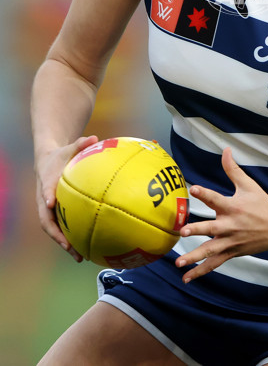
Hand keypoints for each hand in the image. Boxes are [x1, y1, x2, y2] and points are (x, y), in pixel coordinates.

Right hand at [35, 134, 98, 260]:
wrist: (47, 162)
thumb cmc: (62, 155)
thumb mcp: (70, 147)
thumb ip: (81, 143)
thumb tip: (95, 137)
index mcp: (47, 182)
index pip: (46, 189)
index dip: (48, 195)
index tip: (51, 203)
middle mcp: (45, 199)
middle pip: (46, 219)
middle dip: (56, 234)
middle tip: (68, 246)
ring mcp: (49, 209)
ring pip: (54, 229)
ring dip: (65, 243)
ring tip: (80, 256)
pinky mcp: (56, 214)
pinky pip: (63, 228)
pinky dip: (71, 239)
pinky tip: (87, 249)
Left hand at [175, 147, 267, 282]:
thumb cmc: (263, 204)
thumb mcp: (249, 185)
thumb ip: (233, 169)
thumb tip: (225, 150)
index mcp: (233, 206)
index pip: (216, 198)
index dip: (205, 193)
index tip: (193, 189)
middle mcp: (231, 225)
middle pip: (211, 228)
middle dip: (197, 230)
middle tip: (184, 232)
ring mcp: (231, 241)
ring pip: (210, 251)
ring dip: (194, 257)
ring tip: (179, 262)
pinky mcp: (232, 252)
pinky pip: (214, 263)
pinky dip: (201, 272)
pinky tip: (187, 278)